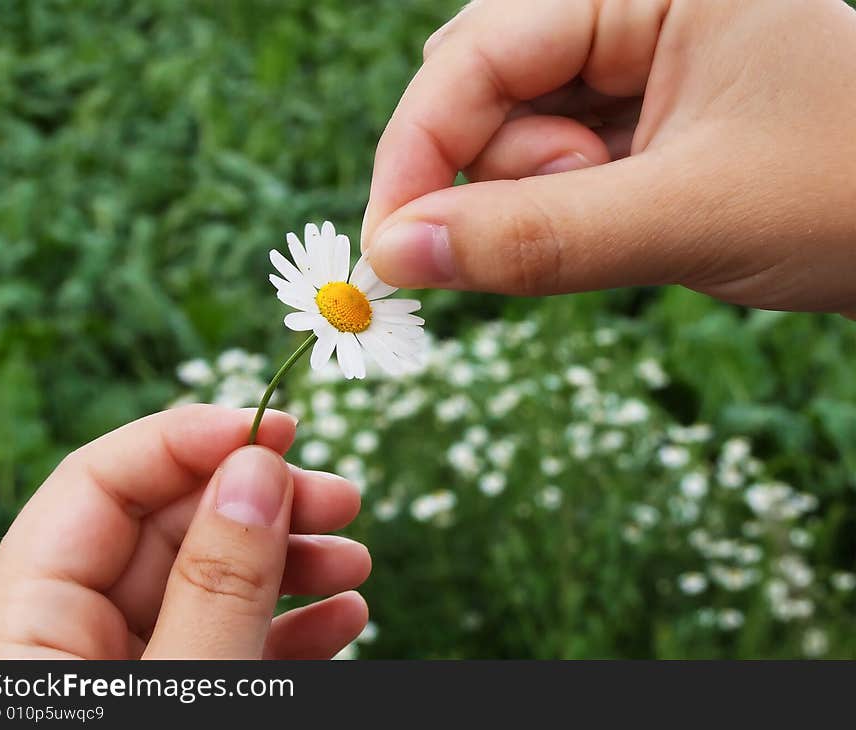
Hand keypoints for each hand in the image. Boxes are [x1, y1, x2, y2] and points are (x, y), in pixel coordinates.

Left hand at [0, 405, 370, 658]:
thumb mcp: (184, 687)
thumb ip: (215, 585)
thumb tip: (257, 470)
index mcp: (26, 630)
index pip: (96, 486)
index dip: (188, 440)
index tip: (277, 430)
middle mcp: (71, 641)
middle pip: (170, 528)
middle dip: (264, 504)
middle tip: (340, 498)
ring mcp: (128, 671)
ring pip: (211, 584)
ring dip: (293, 563)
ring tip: (355, 560)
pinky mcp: (176, 698)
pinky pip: (232, 644)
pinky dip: (292, 626)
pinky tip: (344, 615)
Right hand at [362, 0, 855, 314]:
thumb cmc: (855, 194)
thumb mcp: (689, 214)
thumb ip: (538, 238)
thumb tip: (398, 256)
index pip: (475, 55)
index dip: (417, 154)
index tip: (390, 252)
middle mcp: (628, 7)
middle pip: (481, 88)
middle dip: (490, 177)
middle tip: (555, 234)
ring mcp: (631, 64)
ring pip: (512, 134)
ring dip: (537, 200)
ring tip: (634, 221)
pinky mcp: (634, 120)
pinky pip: (554, 165)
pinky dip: (562, 211)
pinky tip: (626, 220)